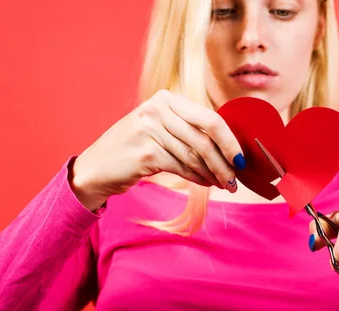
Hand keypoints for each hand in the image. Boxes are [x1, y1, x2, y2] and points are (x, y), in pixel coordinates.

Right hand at [70, 90, 244, 210]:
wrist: (96, 169)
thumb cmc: (134, 151)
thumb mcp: (159, 130)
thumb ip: (188, 131)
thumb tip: (228, 148)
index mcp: (166, 98)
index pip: (209, 118)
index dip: (230, 140)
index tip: (241, 159)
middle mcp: (158, 108)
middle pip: (206, 136)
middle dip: (226, 159)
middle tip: (236, 178)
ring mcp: (150, 129)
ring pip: (195, 155)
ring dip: (213, 173)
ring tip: (223, 184)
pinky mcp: (146, 152)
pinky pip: (182, 167)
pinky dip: (197, 178)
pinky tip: (205, 184)